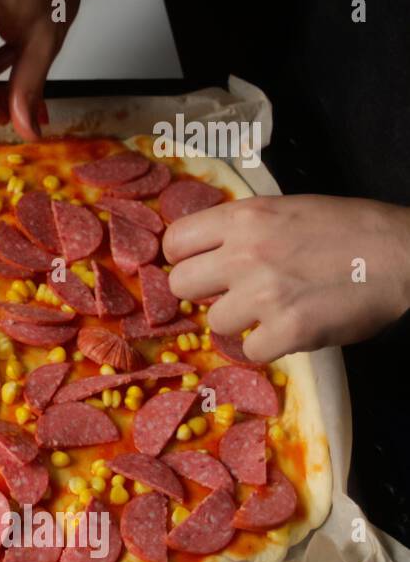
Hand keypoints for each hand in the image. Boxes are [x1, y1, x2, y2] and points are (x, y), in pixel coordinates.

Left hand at [163, 195, 409, 361]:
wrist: (404, 254)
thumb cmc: (348, 229)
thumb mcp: (285, 210)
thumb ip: (241, 229)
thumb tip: (202, 252)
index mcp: (243, 218)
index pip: (174, 242)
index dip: (184, 259)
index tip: (201, 267)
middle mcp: (245, 253)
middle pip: (180, 285)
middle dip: (202, 293)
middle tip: (232, 294)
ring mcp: (265, 294)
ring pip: (214, 322)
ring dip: (239, 322)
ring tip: (271, 310)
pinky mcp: (288, 330)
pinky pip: (249, 351)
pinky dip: (268, 346)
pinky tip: (290, 330)